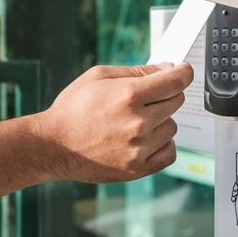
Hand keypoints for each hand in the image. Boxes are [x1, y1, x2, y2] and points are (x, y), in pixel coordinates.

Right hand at [36, 63, 193, 182]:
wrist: (54, 145)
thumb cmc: (72, 109)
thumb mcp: (99, 76)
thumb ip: (137, 70)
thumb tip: (166, 68)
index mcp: (129, 95)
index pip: (176, 81)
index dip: (183, 72)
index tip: (183, 71)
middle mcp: (138, 122)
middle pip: (177, 102)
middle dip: (166, 94)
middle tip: (147, 96)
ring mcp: (139, 148)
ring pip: (172, 127)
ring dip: (161, 121)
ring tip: (136, 121)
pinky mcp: (137, 168)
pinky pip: (169, 153)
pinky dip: (163, 144)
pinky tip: (146, 138)